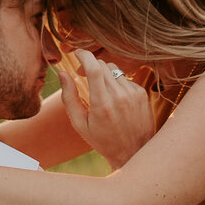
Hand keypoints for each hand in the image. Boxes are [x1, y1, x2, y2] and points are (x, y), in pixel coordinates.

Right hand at [57, 49, 154, 169]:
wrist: (134, 152)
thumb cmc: (103, 140)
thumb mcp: (80, 124)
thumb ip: (69, 97)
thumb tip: (62, 73)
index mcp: (101, 104)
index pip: (94, 67)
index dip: (84, 55)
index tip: (77, 52)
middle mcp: (119, 96)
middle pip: (102, 65)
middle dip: (90, 65)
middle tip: (82, 73)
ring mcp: (133, 94)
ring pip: (113, 69)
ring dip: (103, 73)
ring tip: (99, 89)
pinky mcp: (142, 93)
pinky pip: (125, 78)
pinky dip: (116, 82)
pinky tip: (114, 97)